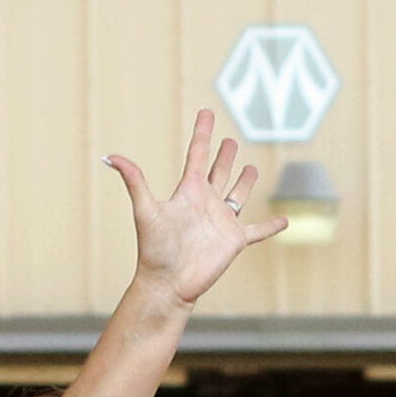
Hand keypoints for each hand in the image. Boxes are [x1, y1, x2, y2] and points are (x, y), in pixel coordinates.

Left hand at [108, 109, 285, 310]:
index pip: (197, 154)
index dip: (202, 133)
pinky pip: (257, 231)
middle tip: (231, 140)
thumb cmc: (154, 250)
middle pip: (218, 172)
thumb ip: (134, 181)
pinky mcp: (235, 240)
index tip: (206, 112)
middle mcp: (206, 203)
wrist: (168, 284)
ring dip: (244, 182)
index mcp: (188, 191)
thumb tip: (111, 157)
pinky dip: (270, 226)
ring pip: (237, 196)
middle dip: (224, 156)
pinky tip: (284, 221)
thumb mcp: (145, 210)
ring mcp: (222, 221)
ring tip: (251, 169)